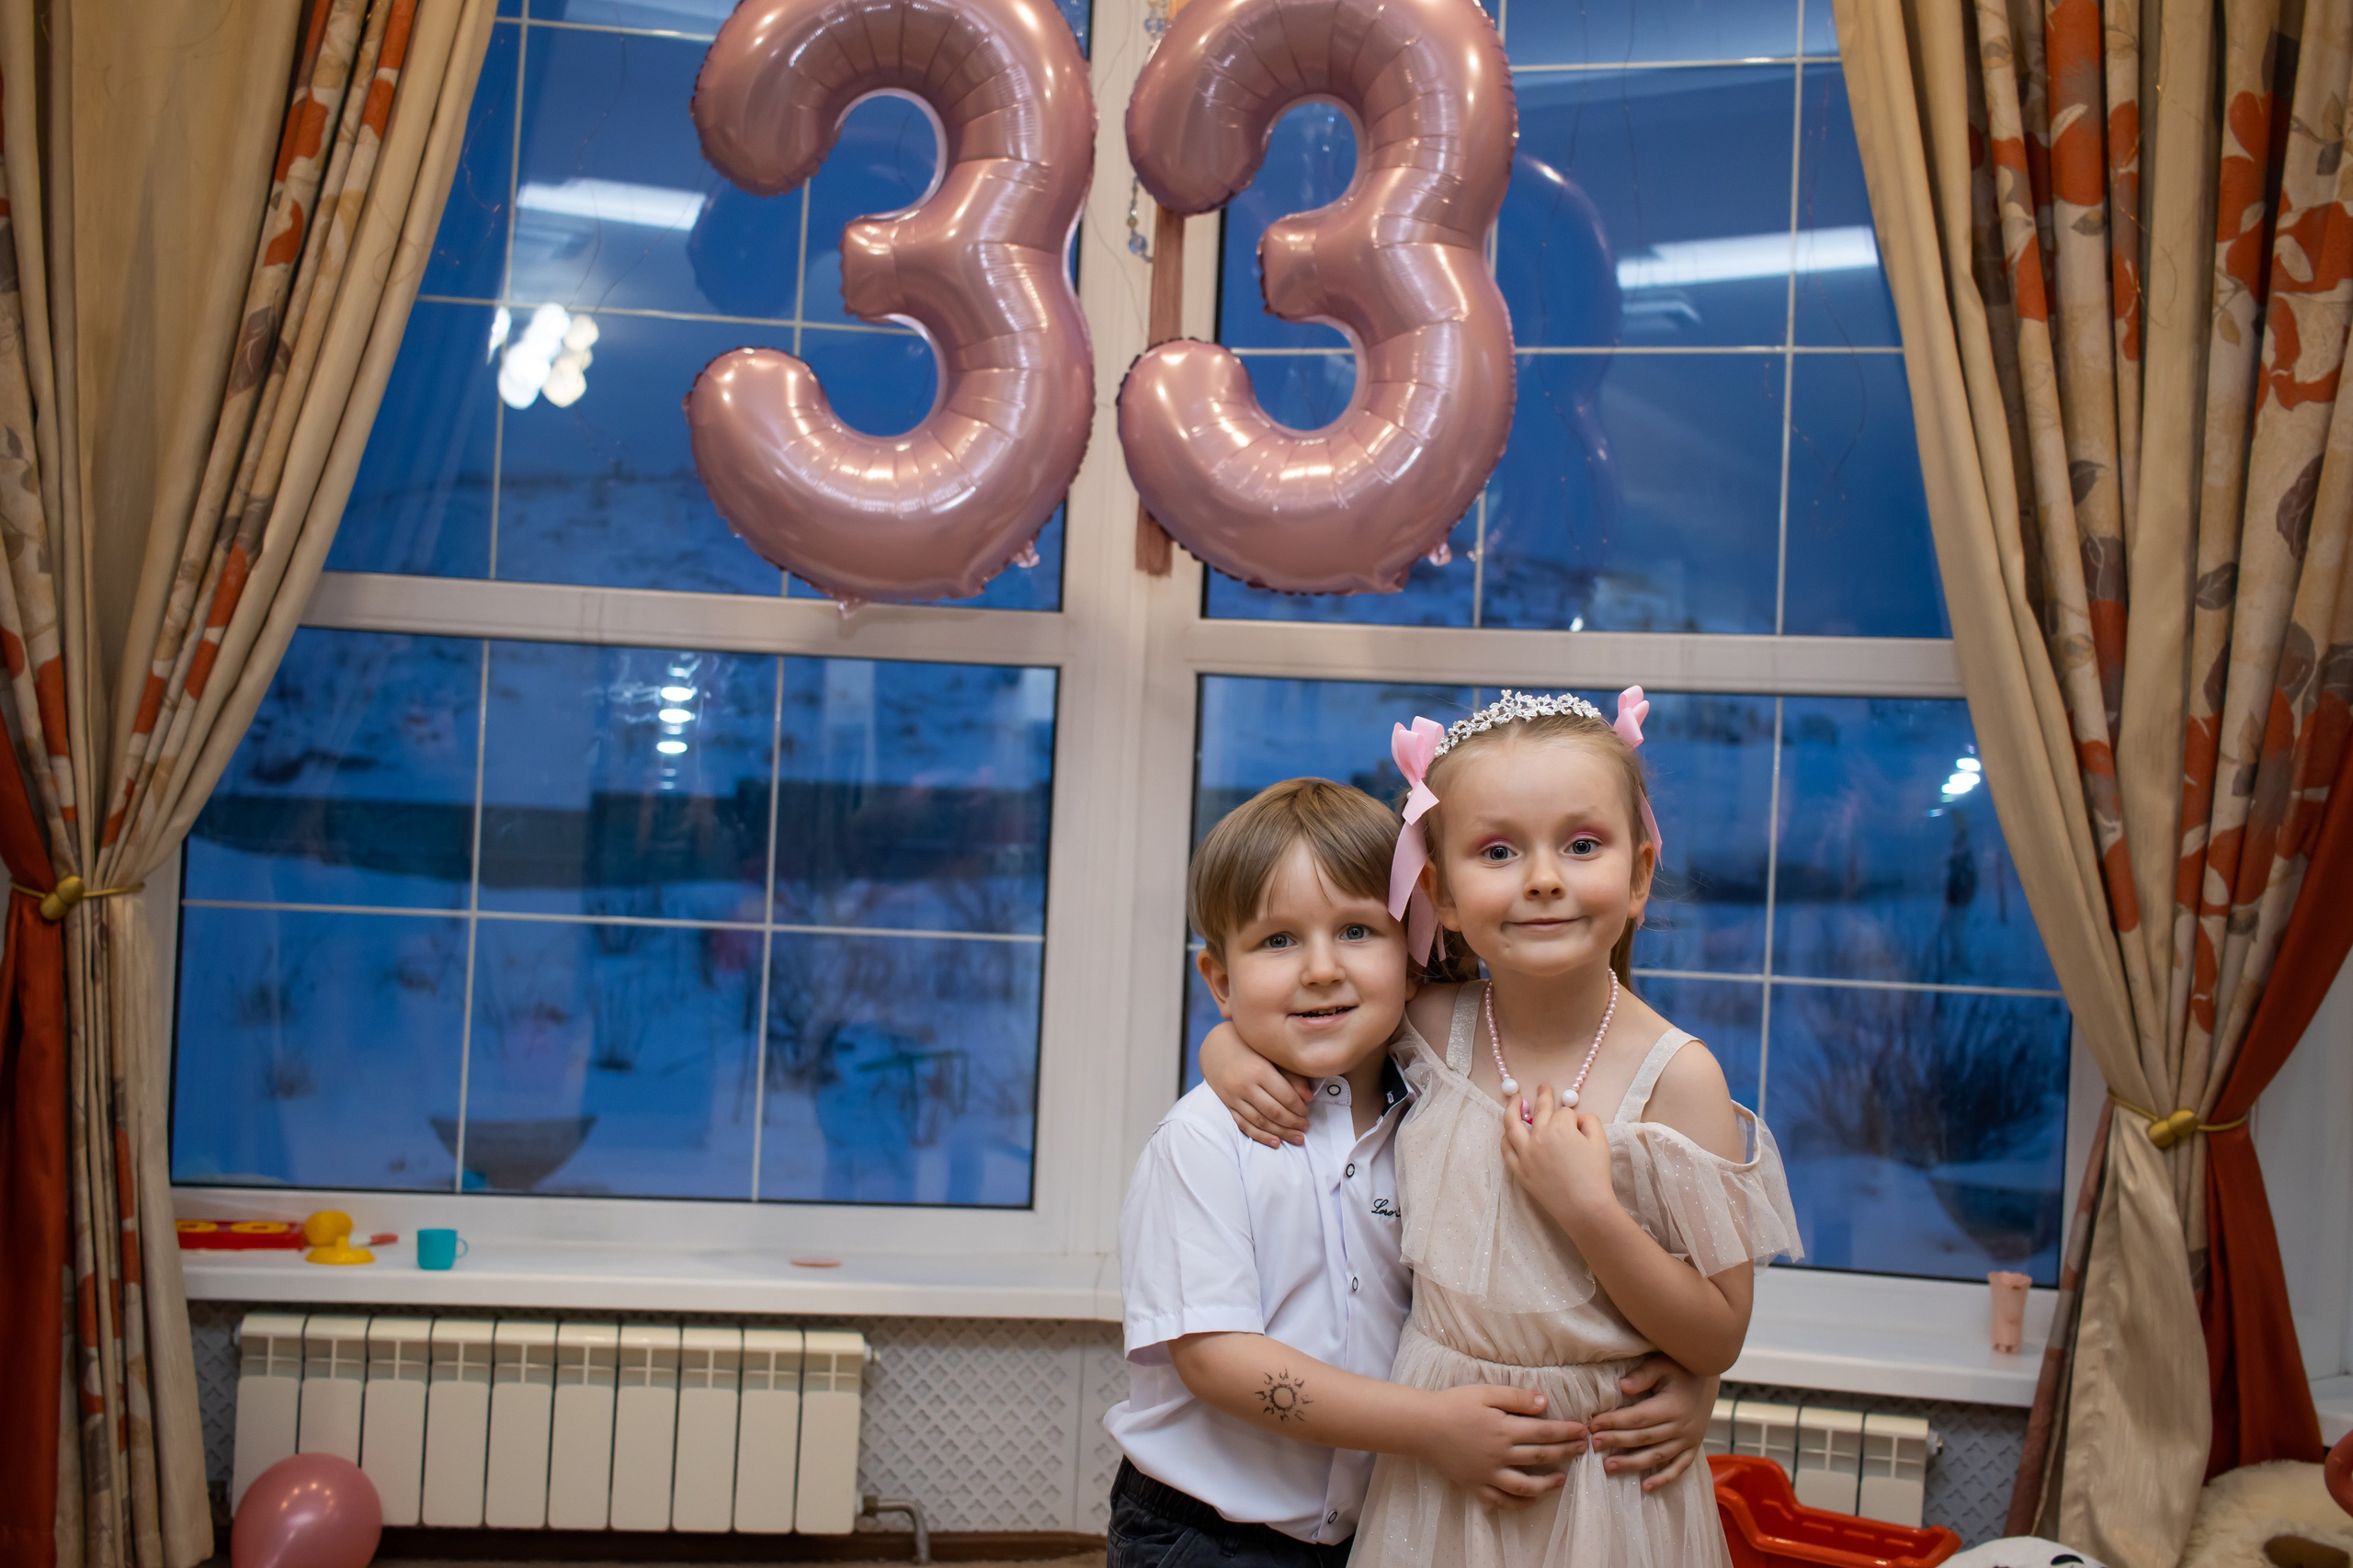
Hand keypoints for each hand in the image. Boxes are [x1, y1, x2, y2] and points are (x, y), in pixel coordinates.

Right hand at [1200, 1021, 1311, 1146]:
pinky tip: (1275, 1142)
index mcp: (1259, 1070)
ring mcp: (1234, 1097)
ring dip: (1281, 1133)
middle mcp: (1245, 1086)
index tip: (1308, 1112)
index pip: (1285, 1096)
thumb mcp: (1271, 1055)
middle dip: (1293, 1122)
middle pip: (1274, 1112)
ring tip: (1297, 1138)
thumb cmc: (1249, 1047)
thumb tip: (1309, 1098)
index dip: (1300, 1108)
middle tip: (1306, 1127)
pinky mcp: (1227, 1104)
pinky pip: (1244, 1125)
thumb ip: (1291, 1075)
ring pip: (1260, 1121)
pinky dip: (1260, 1136)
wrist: (1216, 1045)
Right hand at [1416, 1383, 1587, 1509]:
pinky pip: (1501, 1500)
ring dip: (1547, 1484)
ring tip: (1561, 1480)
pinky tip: (1531, 1500)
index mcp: (1504, 1429)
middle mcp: (1500, 1455)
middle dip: (1565, 1453)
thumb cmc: (1453, 1405)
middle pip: (1540, 1457)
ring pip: (1525, 1485)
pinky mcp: (1476, 1485)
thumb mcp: (1485, 1393)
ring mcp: (1488, 1474)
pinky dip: (1518, 1504)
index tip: (1583, 1431)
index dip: (1566, 1432)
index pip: (1544, 1432)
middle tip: (1581, 1450)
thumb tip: (1544, 1402)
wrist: (1423, 1427)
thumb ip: (1515, 1398)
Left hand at [1500, 1083, 1616, 1234]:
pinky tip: (1508, 1132)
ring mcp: (1525, 1154)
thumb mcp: (1600, 1141)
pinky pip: (1506, 1149)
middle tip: (1543, 1087)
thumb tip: (1577, 1118)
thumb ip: (1589, 1121)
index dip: (1574, 1119)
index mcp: (1559, 1127)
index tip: (1579, 1126)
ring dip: (1512, 1108)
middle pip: (1539, 1111)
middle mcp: (1538, 1136)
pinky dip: (1506, 1137)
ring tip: (1514, 1098)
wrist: (1585, 1207)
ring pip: (1512, 1125)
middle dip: (1543, 1096)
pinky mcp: (1519, 1171)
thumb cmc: (1595, 1175)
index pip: (1565, 1113)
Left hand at [1590, 1355, 1715, 1492]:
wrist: (1709, 1379)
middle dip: (1616, 1441)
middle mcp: (1681, 1427)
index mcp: (1672, 1406)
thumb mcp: (1663, 1365)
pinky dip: (1664, 1479)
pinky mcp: (1693, 1448)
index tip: (1593, 1425)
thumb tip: (1622, 1386)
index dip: (1615, 1422)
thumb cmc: (1681, 1370)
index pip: (1638, 1418)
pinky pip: (1679, 1468)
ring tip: (1609, 1466)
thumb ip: (1643, 1375)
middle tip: (1593, 1444)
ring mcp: (1688, 1440)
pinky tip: (1646, 1487)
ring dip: (1632, 1463)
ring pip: (1657, 1456)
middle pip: (1643, 1438)